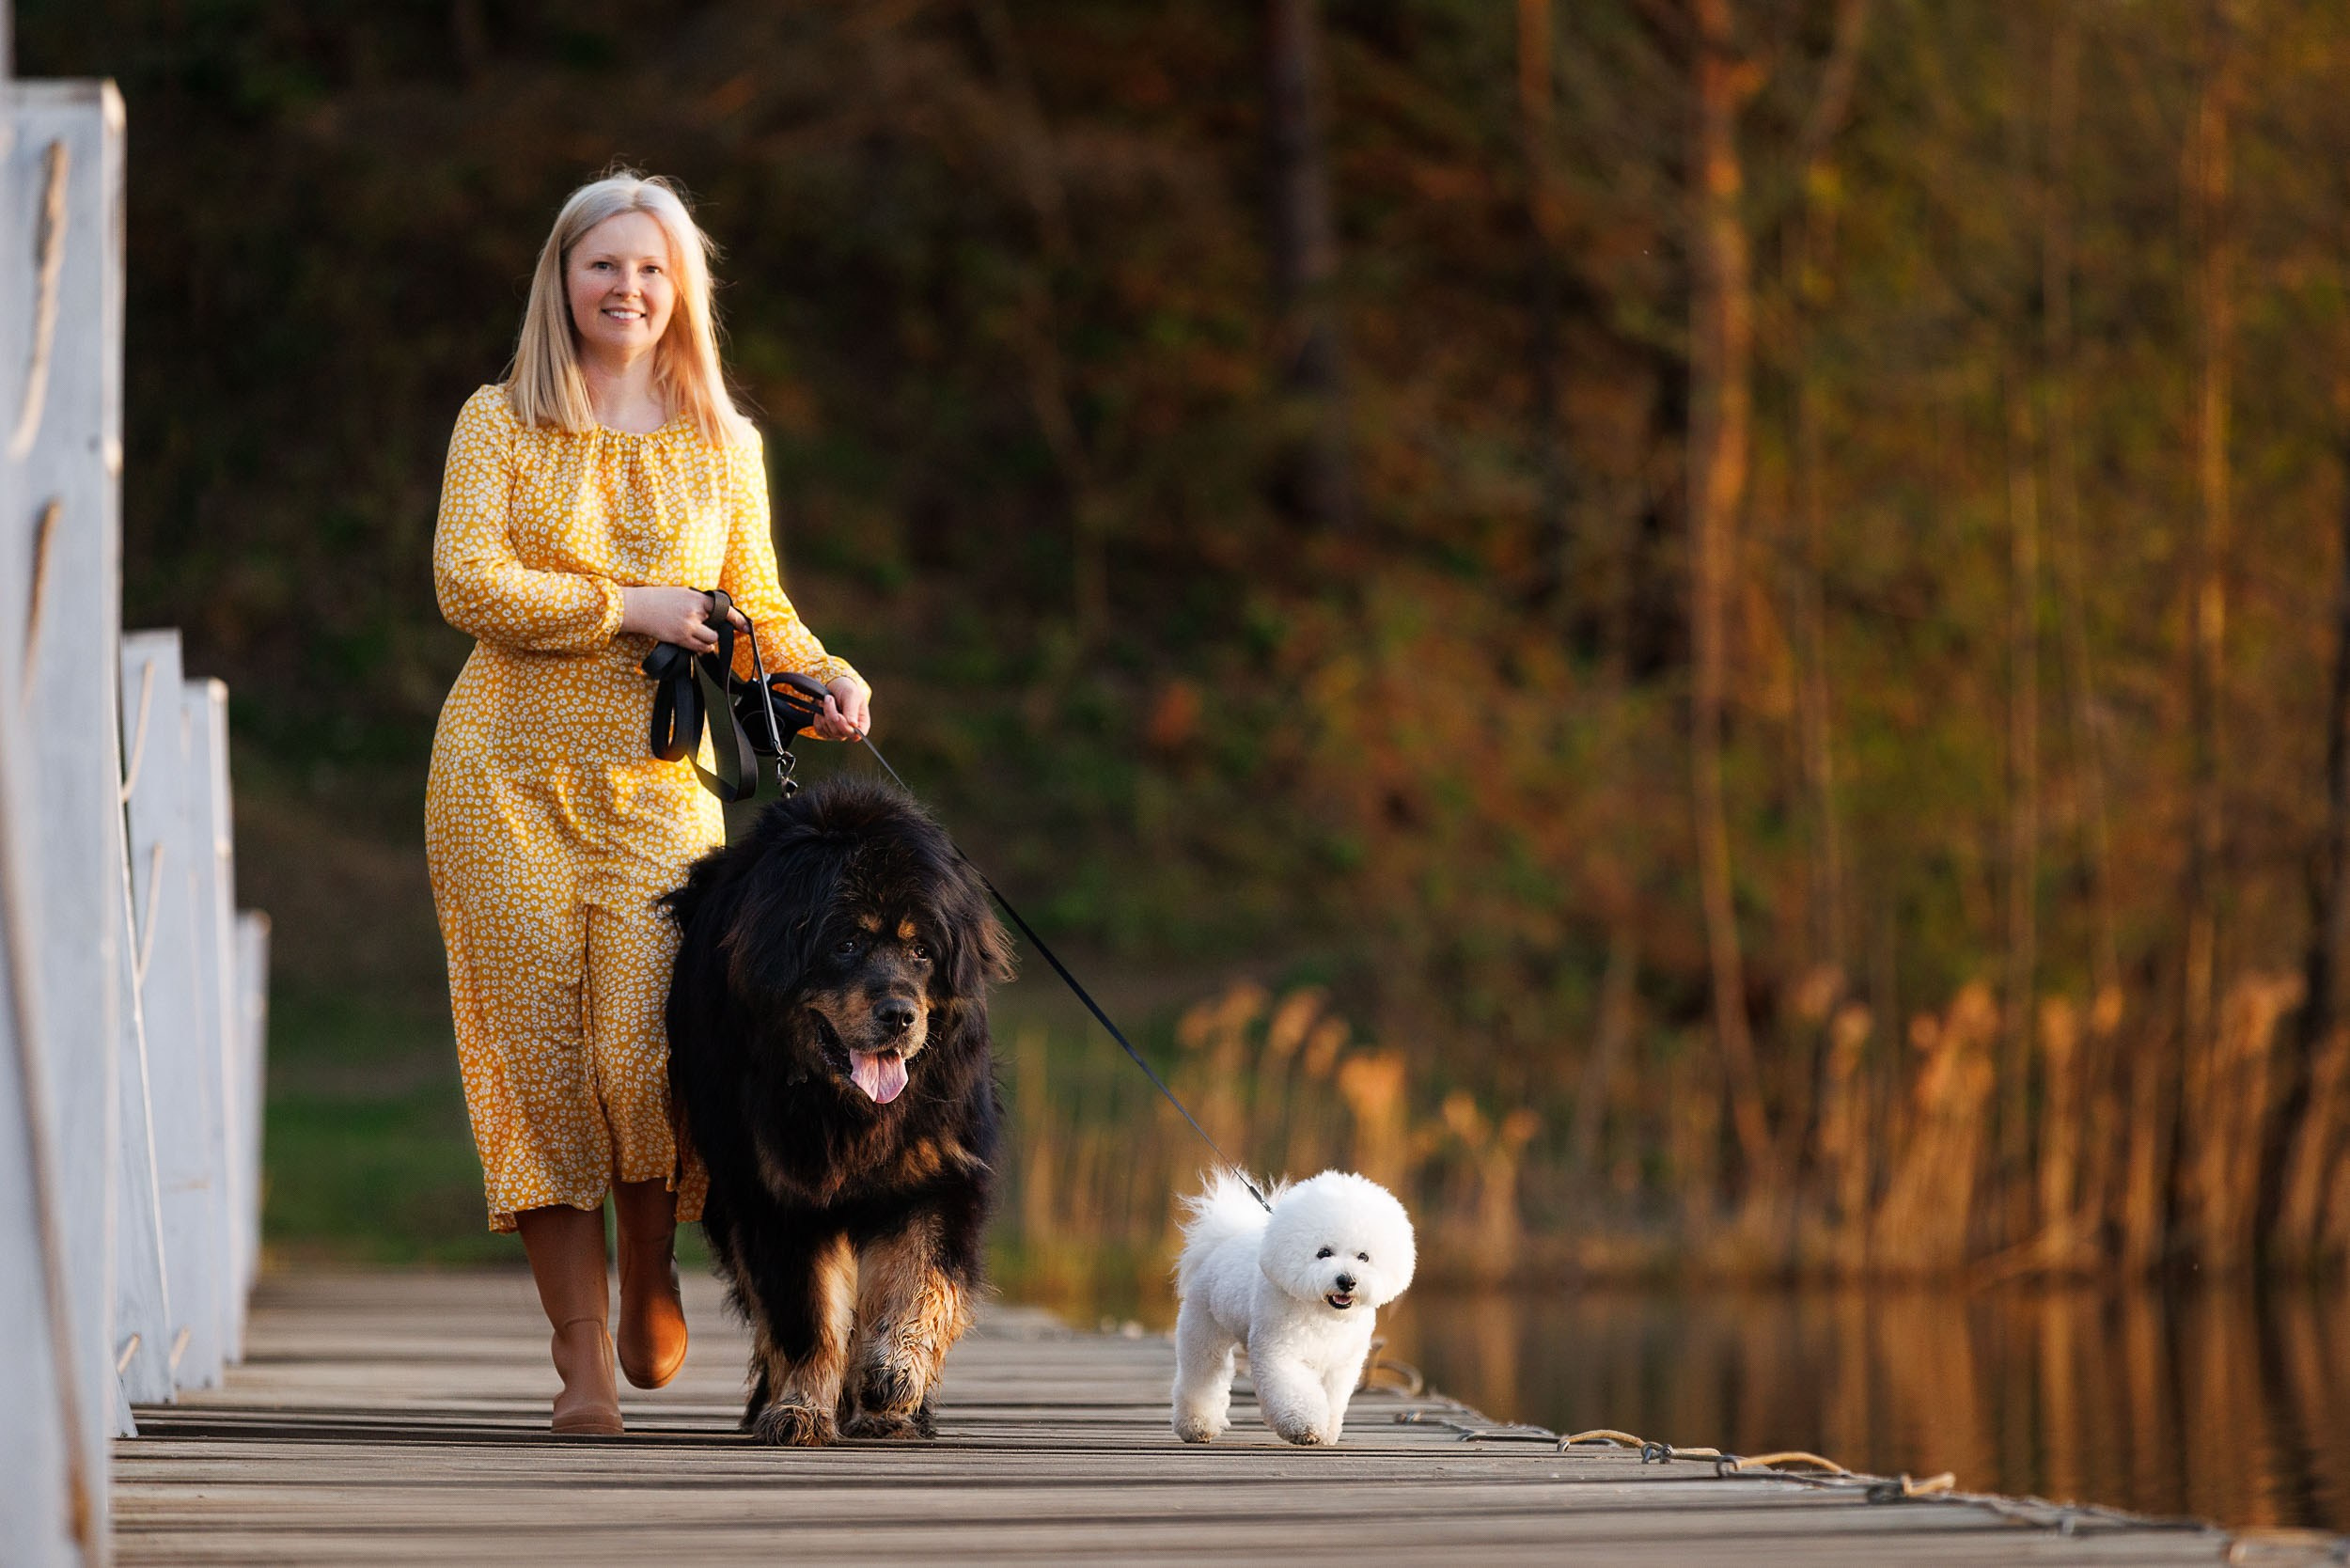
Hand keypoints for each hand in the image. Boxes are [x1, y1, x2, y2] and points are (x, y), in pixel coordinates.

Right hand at [618, 587, 745, 650]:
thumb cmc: (659, 599)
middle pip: (717, 629)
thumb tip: (715, 613)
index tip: (746, 627)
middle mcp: (695, 612)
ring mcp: (687, 626)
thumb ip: (699, 603)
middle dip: (716, 632)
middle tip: (709, 630)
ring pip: (710, 641)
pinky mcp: (679, 638)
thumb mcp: (682, 593)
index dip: (737, 619)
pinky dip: (700, 648)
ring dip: (708, 642)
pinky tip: (694, 643)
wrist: (638, 607)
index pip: (723, 608)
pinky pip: (699, 649)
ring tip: (700, 637)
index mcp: (696, 598)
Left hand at [813, 678, 870, 740]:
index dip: (846, 728)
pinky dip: (818, 718)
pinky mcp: (826, 732)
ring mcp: (838, 733)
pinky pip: (819, 729)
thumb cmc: (846, 689)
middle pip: (839, 733)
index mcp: (862, 724)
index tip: (839, 715)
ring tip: (827, 700)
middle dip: (831, 714)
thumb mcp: (851, 694)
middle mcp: (850, 731)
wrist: (833, 687)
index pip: (856, 735)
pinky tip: (822, 709)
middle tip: (829, 698)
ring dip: (824, 714)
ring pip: (828, 730)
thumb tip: (853, 725)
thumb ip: (852, 710)